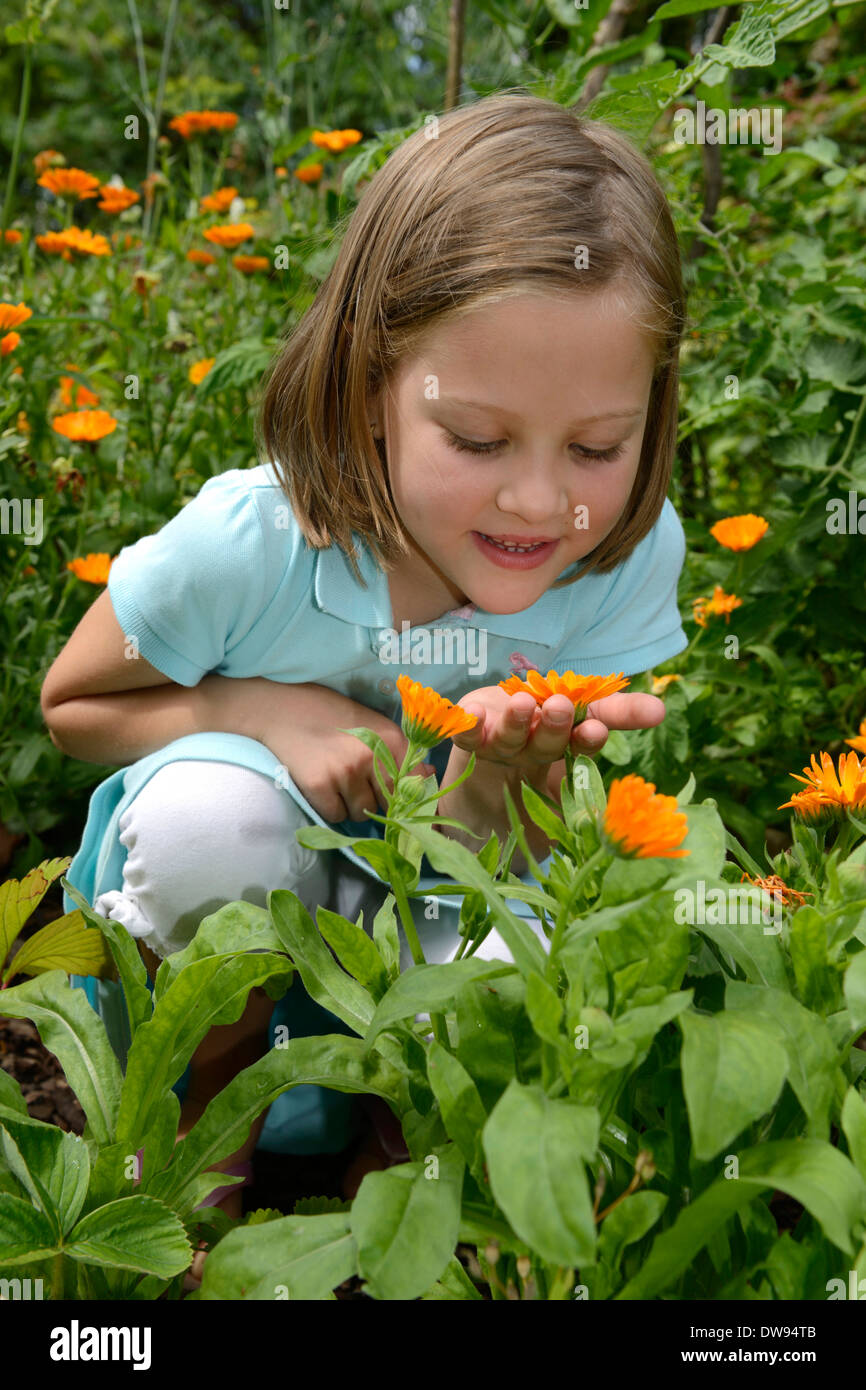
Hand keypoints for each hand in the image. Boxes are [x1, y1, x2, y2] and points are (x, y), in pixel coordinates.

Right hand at [241, 680, 433, 822]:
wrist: (281, 708)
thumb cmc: (329, 714)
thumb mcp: (371, 724)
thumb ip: (399, 751)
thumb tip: (429, 776)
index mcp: (390, 739)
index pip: (415, 784)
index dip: (408, 797)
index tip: (400, 801)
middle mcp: (371, 756)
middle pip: (389, 803)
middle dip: (376, 800)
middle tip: (356, 782)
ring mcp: (345, 772)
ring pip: (362, 812)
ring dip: (352, 805)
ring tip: (337, 780)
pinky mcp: (319, 786)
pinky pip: (336, 815)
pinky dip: (330, 807)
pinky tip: (321, 785)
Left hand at [442, 684, 665, 795]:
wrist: (490, 741)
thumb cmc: (548, 719)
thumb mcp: (585, 709)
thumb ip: (618, 710)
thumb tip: (661, 710)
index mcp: (567, 742)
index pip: (585, 741)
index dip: (590, 737)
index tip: (596, 730)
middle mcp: (536, 749)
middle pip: (548, 742)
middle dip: (554, 726)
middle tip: (559, 706)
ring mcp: (503, 746)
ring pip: (511, 738)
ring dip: (517, 722)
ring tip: (523, 703)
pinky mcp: (472, 738)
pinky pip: (467, 735)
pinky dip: (467, 726)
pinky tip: (470, 714)